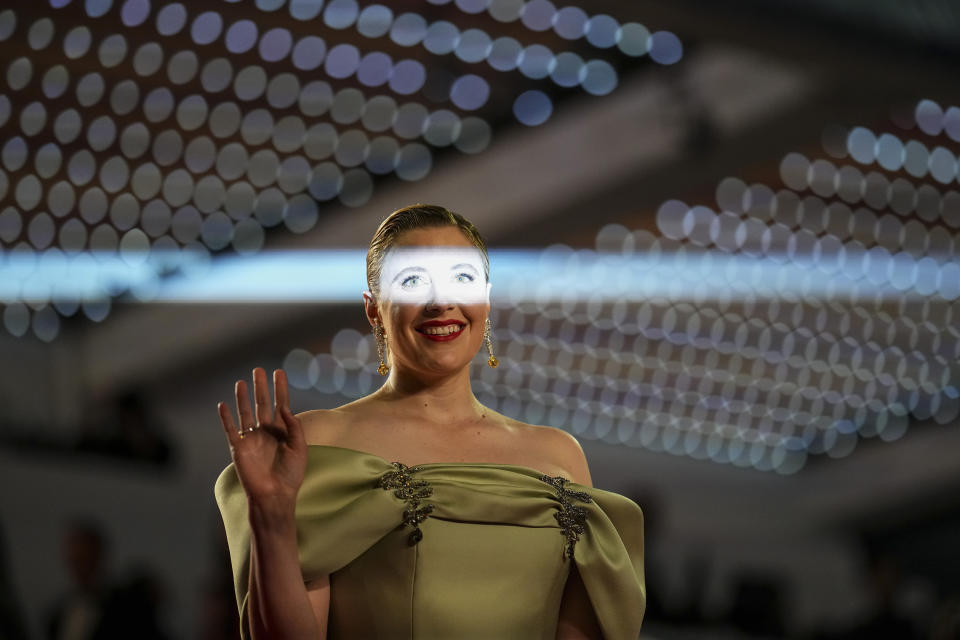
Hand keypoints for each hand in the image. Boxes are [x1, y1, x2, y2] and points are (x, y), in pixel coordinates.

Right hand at [218, 368, 306, 515]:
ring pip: (245, 413)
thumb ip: (294, 427)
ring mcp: (251, 439)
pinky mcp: (239, 448)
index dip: (280, 388)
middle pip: (262, 404)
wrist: (275, 495)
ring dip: (242, 398)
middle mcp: (265, 432)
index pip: (281, 404)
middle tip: (258, 369)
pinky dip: (226, 418)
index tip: (279, 372)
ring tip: (241, 382)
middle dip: (260, 387)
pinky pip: (230, 430)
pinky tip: (223, 405)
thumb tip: (285, 408)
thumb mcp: (299, 448)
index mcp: (282, 432)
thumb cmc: (291, 475)